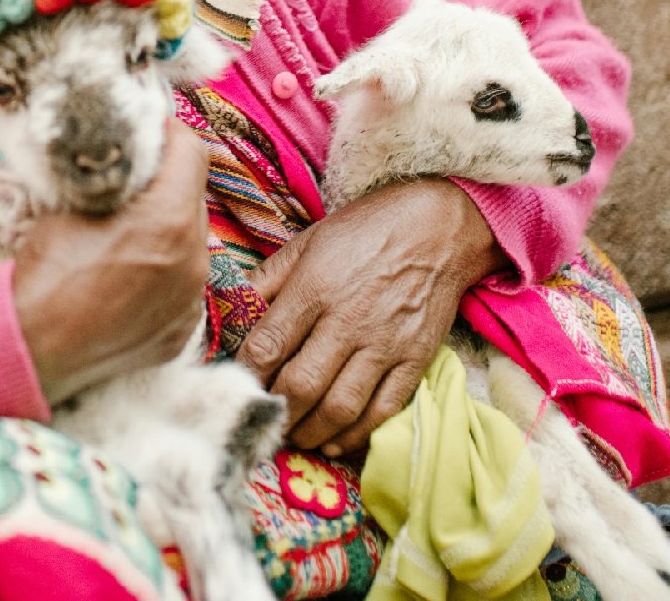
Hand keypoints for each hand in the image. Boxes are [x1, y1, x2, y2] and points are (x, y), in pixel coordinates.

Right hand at [12, 119, 209, 405]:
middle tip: (129, 179)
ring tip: (125, 231)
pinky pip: (182, 283)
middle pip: (191, 196)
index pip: (191, 151)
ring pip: (190, 240)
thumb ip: (111, 172)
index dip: (168, 133)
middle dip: (165, 181)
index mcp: (168, 218)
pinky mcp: (182, 329)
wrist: (33, 345)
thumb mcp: (73, 202)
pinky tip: (126, 274)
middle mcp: (192, 258)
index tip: (146, 131)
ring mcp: (191, 299)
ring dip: (166, 226)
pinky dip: (162, 270)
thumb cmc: (48, 269)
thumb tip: (123, 149)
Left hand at [237, 179, 506, 454]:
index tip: (236, 385)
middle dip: (276, 410)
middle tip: (263, 419)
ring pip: (340, 406)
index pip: (269, 344)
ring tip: (294, 434)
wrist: (437, 228)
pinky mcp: (415, 361)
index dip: (247, 373)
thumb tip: (233, 306)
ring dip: (311, 430)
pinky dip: (357, 434)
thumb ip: (269, 278)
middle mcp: (347, 321)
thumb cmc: (365, 230)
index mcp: (314, 287)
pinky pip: (383, 410)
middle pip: (301, 384)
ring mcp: (384, 345)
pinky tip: (335, 440)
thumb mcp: (308, 241)